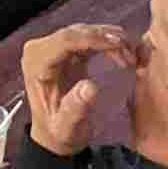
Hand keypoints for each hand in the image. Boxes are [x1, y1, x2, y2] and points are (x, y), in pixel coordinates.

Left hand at [21, 23, 136, 158]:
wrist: (54, 136)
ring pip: (84, 32)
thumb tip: (91, 87)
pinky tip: (122, 51)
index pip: (64, 41)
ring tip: (131, 53)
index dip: (92, 39)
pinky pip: (87, 39)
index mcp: (36, 64)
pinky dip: (105, 43)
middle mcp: (41, 50)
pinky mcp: (65, 51)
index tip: (118, 44)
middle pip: (75, 33)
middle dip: (105, 38)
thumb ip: (75, 108)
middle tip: (131, 51)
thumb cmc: (59, 132)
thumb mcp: (66, 127)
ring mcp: (52, 48)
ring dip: (108, 39)